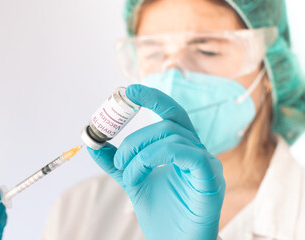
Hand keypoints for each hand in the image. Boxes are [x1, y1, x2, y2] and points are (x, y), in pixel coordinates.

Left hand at [87, 84, 224, 239]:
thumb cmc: (162, 214)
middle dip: (136, 137)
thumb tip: (93, 143)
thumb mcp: (133, 181)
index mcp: (181, 148)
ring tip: (128, 175)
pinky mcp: (210, 177)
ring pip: (172, 138)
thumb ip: (117, 162)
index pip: (171, 113)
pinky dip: (157, 156)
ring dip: (140, 154)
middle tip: (117, 157)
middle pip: (168, 123)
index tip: (128, 91)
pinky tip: (142, 172)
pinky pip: (186, 153)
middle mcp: (196, 150)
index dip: (153, 97)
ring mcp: (206, 163)